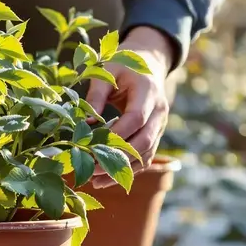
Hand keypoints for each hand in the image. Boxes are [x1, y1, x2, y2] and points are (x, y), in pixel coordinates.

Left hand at [85, 26, 173, 188]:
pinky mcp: (156, 135)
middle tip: (92, 171)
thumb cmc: (123, 65)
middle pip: (144, 141)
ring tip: (97, 182)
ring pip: (146, 154)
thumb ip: (96, 95)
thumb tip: (85, 123)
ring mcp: (161, 125)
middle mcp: (160, 111)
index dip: (116, 135)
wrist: (149, 63)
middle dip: (118, 158)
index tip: (92, 147)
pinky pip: (146, 157)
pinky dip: (128, 170)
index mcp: (148, 91)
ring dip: (123, 170)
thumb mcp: (107, 70)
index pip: (136, 118)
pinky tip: (108, 179)